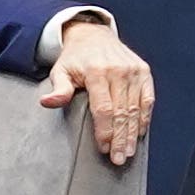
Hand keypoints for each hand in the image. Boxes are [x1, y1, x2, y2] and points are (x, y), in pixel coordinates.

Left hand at [33, 14, 153, 166]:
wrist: (93, 35)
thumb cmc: (76, 58)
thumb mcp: (61, 71)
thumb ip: (58, 89)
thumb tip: (46, 102)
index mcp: (97, 71)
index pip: (104, 108)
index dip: (105, 131)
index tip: (103, 148)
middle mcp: (118, 70)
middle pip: (122, 112)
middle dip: (120, 138)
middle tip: (119, 158)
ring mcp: (133, 70)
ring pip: (136, 108)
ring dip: (133, 133)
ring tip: (129, 151)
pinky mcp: (143, 71)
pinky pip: (148, 99)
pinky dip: (144, 117)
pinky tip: (140, 133)